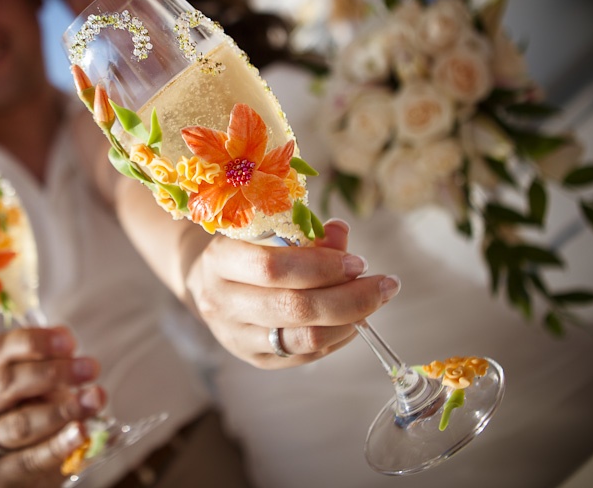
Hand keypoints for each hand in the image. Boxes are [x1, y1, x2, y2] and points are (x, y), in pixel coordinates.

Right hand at [0, 326, 106, 486]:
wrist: (4, 469)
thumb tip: (68, 345)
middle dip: (52, 373)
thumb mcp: (31, 387)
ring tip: (94, 399)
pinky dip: (59, 444)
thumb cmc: (23, 415)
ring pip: (17, 425)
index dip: (34, 341)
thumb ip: (47, 365)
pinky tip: (81, 432)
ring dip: (62, 410)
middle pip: (6, 384)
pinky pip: (29, 459)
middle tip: (90, 368)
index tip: (69, 341)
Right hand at [185, 219, 400, 368]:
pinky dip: (337, 338)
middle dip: (349, 297)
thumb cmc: (246, 251)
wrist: (210, 285)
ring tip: (372, 303)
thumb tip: (340, 233)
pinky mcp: (254, 359)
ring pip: (302, 338)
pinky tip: (352, 321)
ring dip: (349, 321)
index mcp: (220, 260)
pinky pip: (305, 355)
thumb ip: (307, 234)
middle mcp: (222, 302)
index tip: (359, 262)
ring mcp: (236, 336)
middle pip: (293, 308)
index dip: (322, 266)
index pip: (273, 268)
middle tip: (383, 285)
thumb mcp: (268, 232)